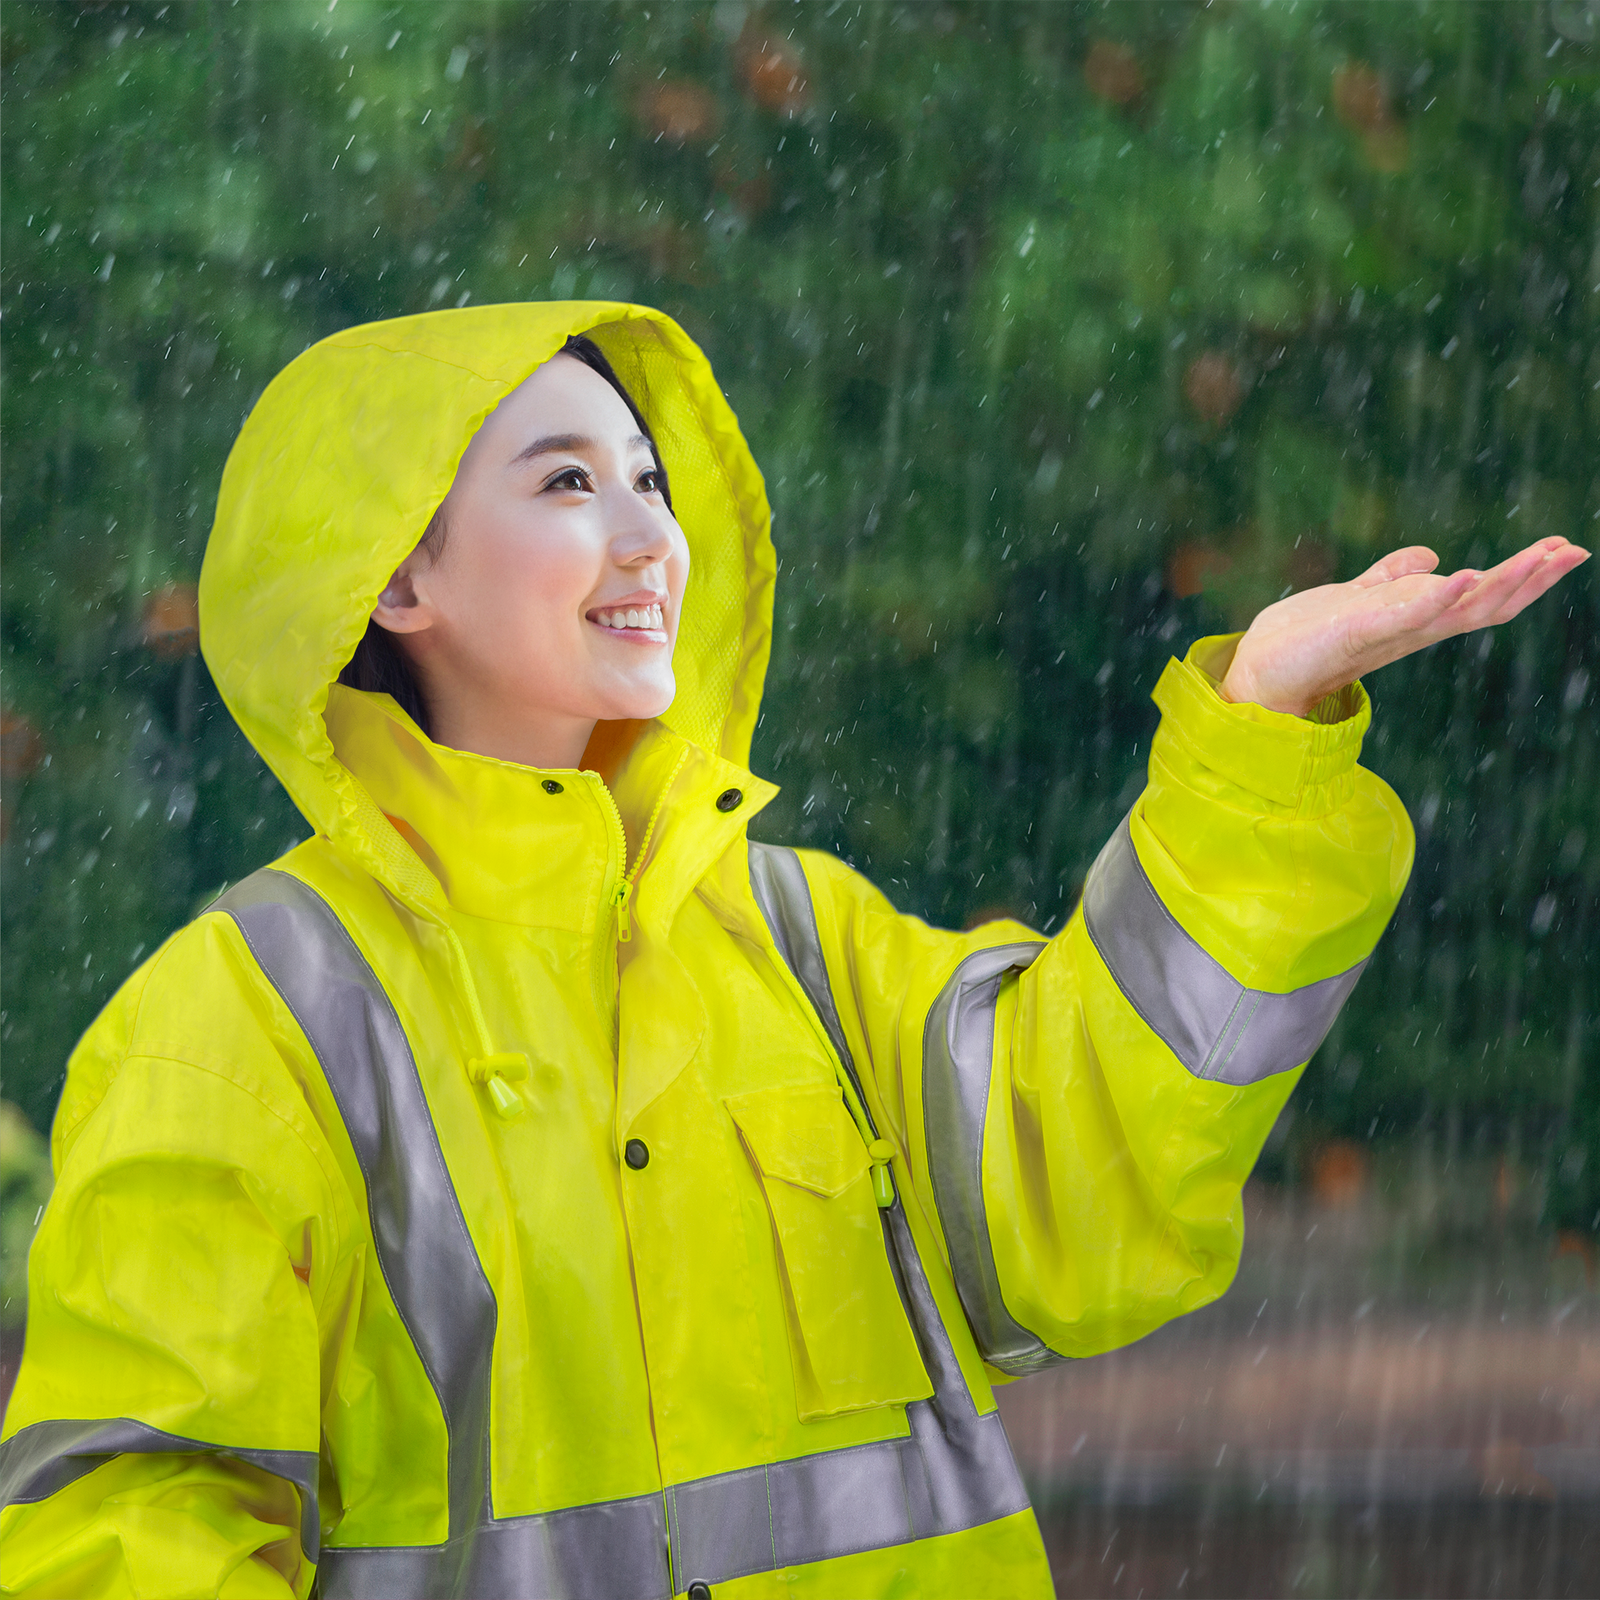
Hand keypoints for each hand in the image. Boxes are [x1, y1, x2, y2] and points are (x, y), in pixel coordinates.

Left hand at [1218, 537, 1590, 717]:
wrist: (1259, 671)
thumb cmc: (1306, 640)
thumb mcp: (1358, 597)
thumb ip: (1390, 577)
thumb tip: (1429, 555)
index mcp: (1417, 620)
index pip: (1480, 597)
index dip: (1522, 577)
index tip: (1564, 549)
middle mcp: (1411, 631)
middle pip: (1484, 606)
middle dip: (1530, 579)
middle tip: (1574, 551)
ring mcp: (1388, 634)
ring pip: (1456, 610)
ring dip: (1498, 584)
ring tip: (1538, 558)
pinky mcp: (1357, 632)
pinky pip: (1405, 615)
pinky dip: (1435, 597)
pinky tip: (1462, 575)